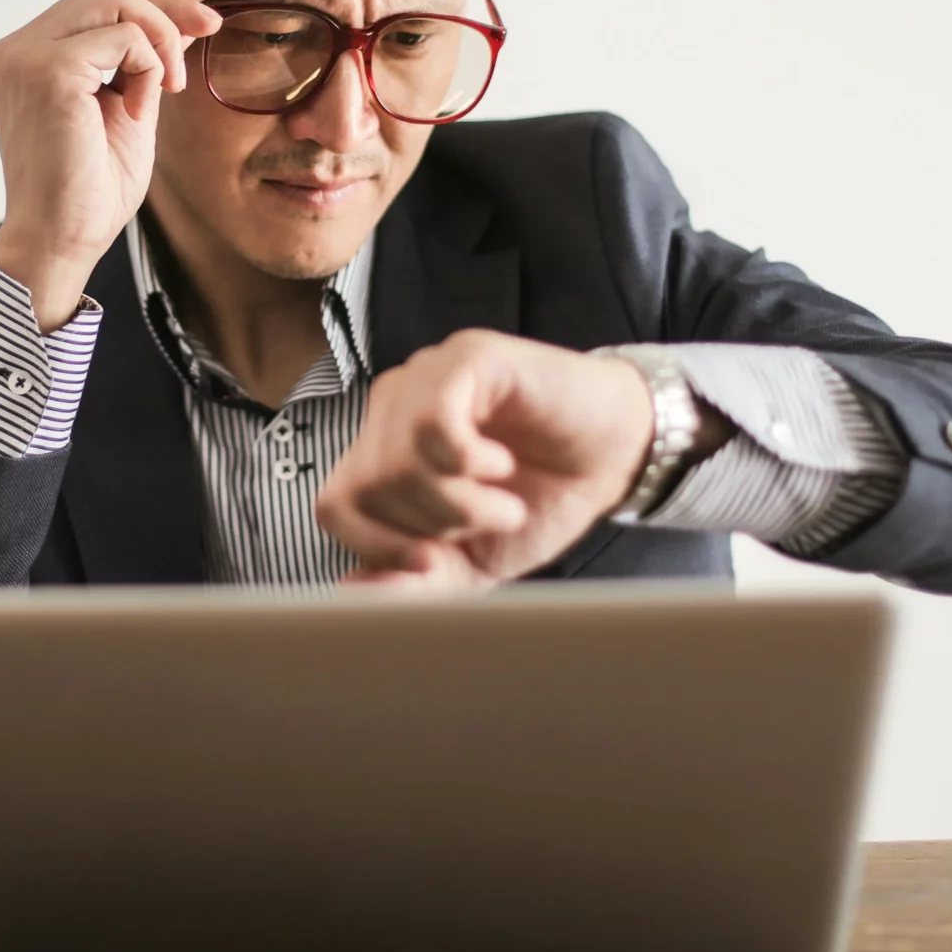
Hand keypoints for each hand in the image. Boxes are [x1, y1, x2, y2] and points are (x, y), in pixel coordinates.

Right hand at [0, 0, 221, 326]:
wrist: (62, 241)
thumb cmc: (90, 191)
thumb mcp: (127, 108)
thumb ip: (142, 61)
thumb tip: (183, 16)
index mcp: (26, 57)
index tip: (201, 1)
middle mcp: (15, 50)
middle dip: (167, 3)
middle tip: (211, 29)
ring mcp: (25, 57)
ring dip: (161, 36)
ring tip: (172, 86)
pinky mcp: (47, 71)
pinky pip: (123, 37)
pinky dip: (149, 67)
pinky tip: (142, 110)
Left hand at [314, 330, 657, 591]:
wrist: (616, 457)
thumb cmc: (541, 499)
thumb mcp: (474, 562)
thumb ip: (414, 582)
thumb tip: (350, 593)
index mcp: (382, 449)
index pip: (335, 505)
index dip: (378, 547)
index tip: (435, 561)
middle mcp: (393, 407)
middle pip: (364, 487)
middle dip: (430, 528)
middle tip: (485, 523)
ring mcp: (426, 377)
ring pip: (396, 461)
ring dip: (459, 503)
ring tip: (504, 501)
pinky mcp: (467, 358)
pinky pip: (433, 422)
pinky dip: (469, 462)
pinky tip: (501, 464)